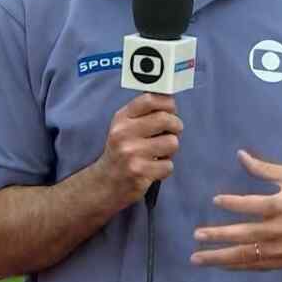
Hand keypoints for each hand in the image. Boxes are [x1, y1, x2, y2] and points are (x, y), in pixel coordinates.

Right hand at [93, 93, 182, 207]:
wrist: (105, 182)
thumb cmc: (121, 151)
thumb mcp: (124, 127)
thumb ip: (144, 113)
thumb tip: (170, 99)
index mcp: (121, 119)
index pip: (149, 99)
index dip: (167, 103)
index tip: (171, 110)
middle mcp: (123, 133)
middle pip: (165, 119)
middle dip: (176, 126)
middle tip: (172, 133)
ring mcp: (131, 153)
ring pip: (172, 143)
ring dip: (170, 150)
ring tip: (159, 153)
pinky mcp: (139, 172)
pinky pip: (169, 165)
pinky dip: (165, 168)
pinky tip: (154, 168)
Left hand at [190, 150, 281, 270]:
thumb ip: (265, 168)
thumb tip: (240, 154)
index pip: (251, 204)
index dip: (232, 203)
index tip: (214, 201)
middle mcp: (281, 229)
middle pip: (244, 234)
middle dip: (218, 236)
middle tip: (197, 235)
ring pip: (246, 255)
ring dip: (220, 257)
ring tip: (197, 257)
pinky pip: (256, 266)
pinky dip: (237, 266)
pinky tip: (220, 264)